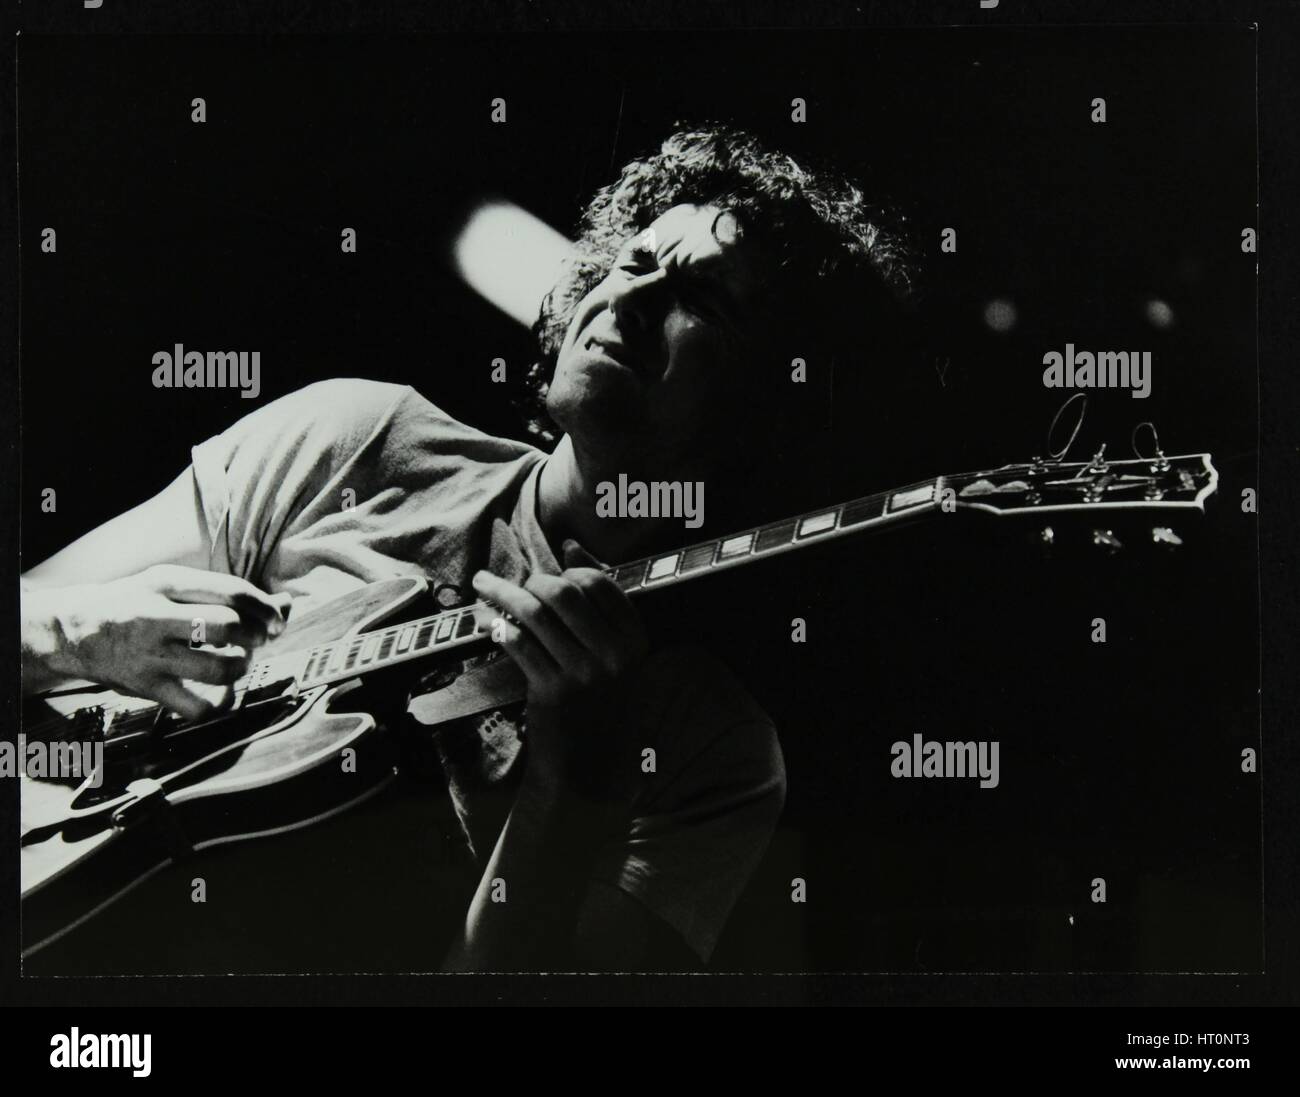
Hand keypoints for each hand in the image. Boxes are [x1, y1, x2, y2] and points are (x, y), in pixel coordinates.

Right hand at [25, 565, 290, 719]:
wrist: (73, 630)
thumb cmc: (136, 602)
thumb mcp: (173, 585)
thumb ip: (227, 594)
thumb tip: (287, 604)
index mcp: (167, 582)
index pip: (233, 592)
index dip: (266, 609)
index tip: (276, 622)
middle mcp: (157, 616)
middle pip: (228, 627)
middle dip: (254, 637)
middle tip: (254, 642)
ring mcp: (150, 655)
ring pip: (217, 668)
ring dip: (241, 668)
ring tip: (237, 663)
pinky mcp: (145, 688)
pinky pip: (195, 706)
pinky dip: (218, 705)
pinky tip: (220, 694)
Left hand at [470, 540, 647, 789]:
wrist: (586, 767)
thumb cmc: (598, 704)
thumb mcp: (613, 656)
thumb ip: (598, 605)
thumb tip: (571, 545)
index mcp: (634, 642)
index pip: (601, 585)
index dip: (572, 570)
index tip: (551, 571)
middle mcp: (613, 655)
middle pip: (565, 593)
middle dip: (533, 581)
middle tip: (514, 584)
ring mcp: (583, 673)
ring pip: (535, 613)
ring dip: (502, 593)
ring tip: (483, 585)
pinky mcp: (551, 690)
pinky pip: (516, 641)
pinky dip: (495, 623)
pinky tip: (483, 619)